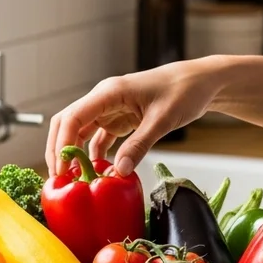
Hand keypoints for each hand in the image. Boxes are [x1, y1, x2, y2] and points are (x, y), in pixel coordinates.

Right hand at [45, 59, 221, 176]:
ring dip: (75, 154)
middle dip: (60, 150)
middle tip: (61, 178)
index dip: (61, 144)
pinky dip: (94, 155)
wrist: (201, 82)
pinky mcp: (120, 119)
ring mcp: (111, 109)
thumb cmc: (184, 91)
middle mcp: (104, 99)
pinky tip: (98, 172)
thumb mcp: (162, 120)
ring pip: (80, 132)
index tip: (61, 169)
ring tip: (75, 180)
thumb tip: (117, 172)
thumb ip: (139, 145)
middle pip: (68, 124)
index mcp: (109, 92)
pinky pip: (99, 138)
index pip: (72, 118)